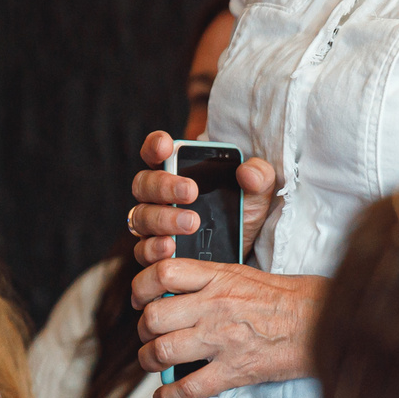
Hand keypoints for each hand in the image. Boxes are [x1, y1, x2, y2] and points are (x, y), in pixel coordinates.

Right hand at [127, 132, 279, 266]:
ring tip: (191, 223)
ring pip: (141, 216)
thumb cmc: (241, 213)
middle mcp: (157, 196)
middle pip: (144, 184)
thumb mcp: (255, 194)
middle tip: (190, 192)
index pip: (155, 152)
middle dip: (165, 186)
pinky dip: (154, 248)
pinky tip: (170, 248)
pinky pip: (143, 250)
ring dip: (164, 218)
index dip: (156, 145)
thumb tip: (248, 172)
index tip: (167, 146)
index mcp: (175, 171)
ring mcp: (152, 224)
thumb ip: (258, 177)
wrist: (244, 251)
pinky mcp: (154, 252)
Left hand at [131, 261, 327, 397]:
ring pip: (163, 351)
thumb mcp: (243, 274)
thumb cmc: (287, 297)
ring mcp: (222, 340)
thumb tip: (178, 292)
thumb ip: (209, 280)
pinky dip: (169, 397)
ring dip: (150, 361)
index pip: (162, 272)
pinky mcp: (234, 371)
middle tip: (150, 336)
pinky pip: (189, 389)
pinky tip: (165, 397)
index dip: (141, 287)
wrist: (321, 322)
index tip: (142, 299)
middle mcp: (213, 307)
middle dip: (144, 331)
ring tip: (155, 363)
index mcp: (217, 278)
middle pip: (154, 317)